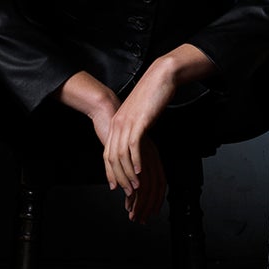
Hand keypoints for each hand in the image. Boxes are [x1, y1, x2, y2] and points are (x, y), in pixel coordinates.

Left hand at [100, 60, 176, 200]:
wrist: (160, 76)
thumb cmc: (152, 94)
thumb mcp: (138, 114)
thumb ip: (134, 126)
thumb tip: (135, 140)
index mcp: (117, 123)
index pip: (107, 153)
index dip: (110, 172)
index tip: (115, 186)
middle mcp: (118, 124)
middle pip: (112, 157)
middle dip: (118, 177)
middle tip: (126, 192)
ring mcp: (127, 122)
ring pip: (121, 155)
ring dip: (128, 174)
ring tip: (135, 187)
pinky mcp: (138, 122)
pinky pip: (133, 146)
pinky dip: (136, 161)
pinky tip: (140, 172)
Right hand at [124, 134, 165, 223]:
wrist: (115, 114)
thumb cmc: (121, 136)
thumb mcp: (131, 154)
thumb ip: (133, 172)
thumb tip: (131, 192)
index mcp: (154, 160)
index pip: (161, 186)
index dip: (156, 201)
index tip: (151, 214)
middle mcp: (152, 159)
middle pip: (155, 189)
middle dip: (147, 207)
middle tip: (139, 219)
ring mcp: (144, 156)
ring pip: (146, 185)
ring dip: (138, 202)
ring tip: (132, 213)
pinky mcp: (134, 155)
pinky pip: (135, 174)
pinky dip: (133, 189)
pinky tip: (128, 196)